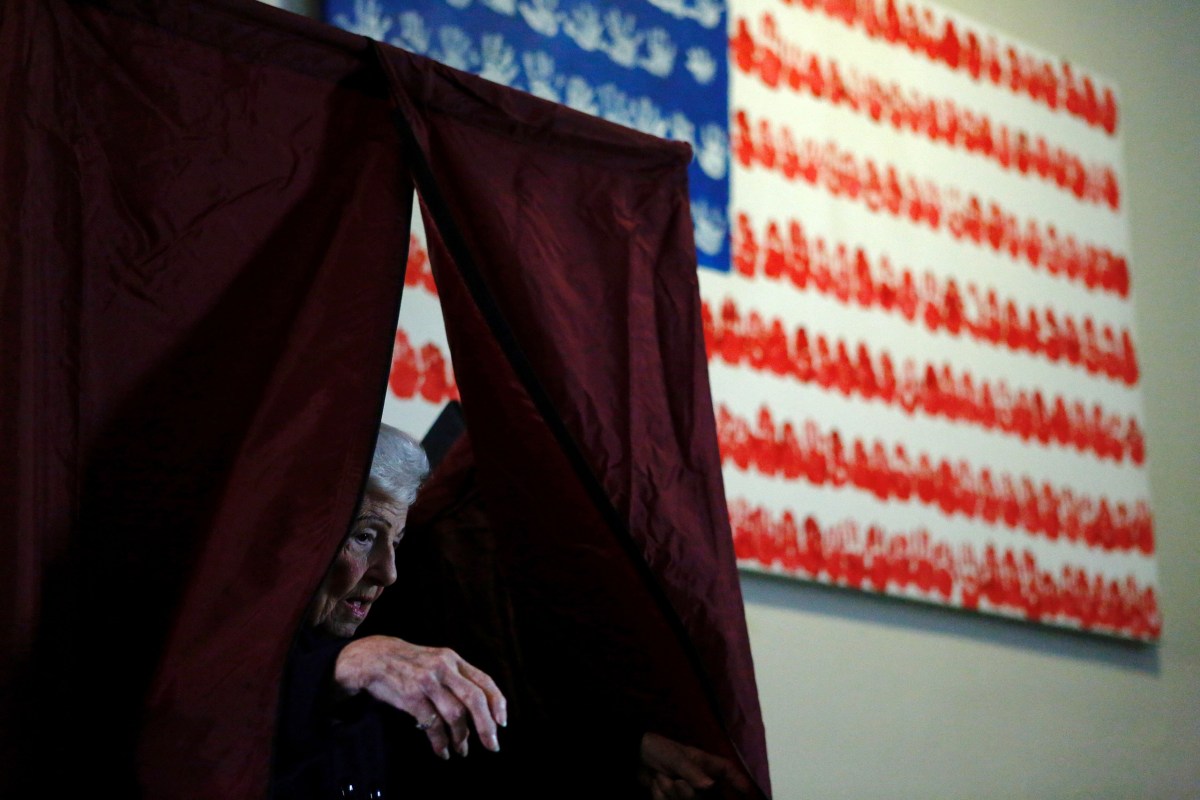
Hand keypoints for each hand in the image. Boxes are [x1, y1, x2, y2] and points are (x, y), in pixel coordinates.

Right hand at [334, 635, 506, 759]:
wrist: (373, 658)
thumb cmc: (408, 663)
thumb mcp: (436, 660)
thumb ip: (456, 678)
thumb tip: (478, 711)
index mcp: (453, 659)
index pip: (484, 681)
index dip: (497, 703)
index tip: (502, 723)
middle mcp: (443, 668)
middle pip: (474, 699)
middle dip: (486, 726)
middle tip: (492, 745)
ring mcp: (427, 682)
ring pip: (455, 714)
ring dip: (461, 737)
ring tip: (462, 749)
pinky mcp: (411, 697)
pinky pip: (432, 724)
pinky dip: (440, 741)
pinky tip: (442, 750)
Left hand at [638, 732, 754, 798]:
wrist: (634, 757)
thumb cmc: (659, 750)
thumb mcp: (675, 757)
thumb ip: (692, 771)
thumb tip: (710, 786)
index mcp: (705, 764)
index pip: (728, 772)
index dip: (740, 783)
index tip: (748, 793)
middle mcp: (700, 780)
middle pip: (706, 796)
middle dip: (687, 793)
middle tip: (674, 780)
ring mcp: (688, 791)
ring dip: (669, 793)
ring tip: (660, 778)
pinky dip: (660, 797)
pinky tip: (655, 785)